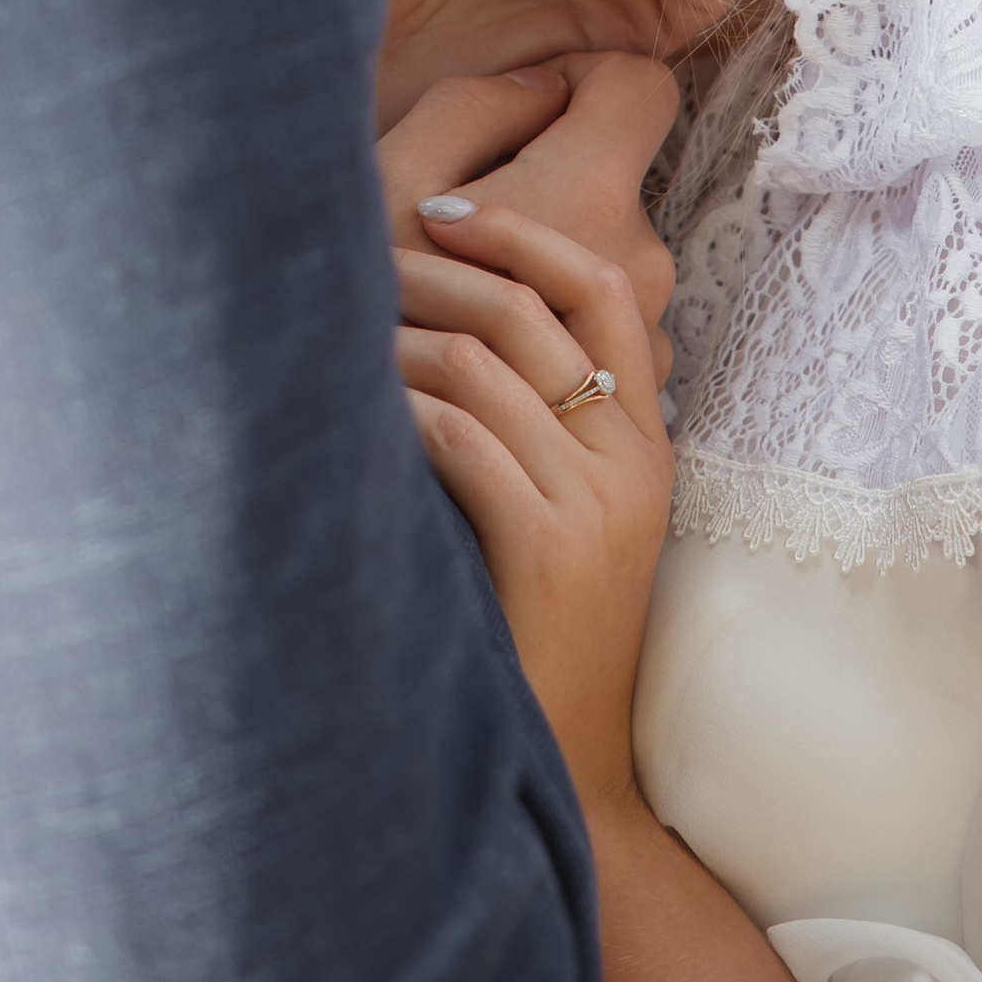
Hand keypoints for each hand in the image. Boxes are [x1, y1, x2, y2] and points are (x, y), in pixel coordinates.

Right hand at [375, 55, 678, 377]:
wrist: (365, 460)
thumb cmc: (365, 309)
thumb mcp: (395, 176)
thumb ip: (475, 108)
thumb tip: (543, 90)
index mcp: (590, 194)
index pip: (640, 90)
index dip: (586, 82)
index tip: (526, 117)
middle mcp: (641, 262)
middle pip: (618, 183)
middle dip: (551, 190)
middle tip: (462, 230)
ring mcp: (648, 342)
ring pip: (608, 262)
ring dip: (550, 269)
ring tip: (468, 307)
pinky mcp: (636, 407)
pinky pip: (606, 334)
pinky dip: (557, 332)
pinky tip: (492, 360)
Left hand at [394, 193, 671, 809]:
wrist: (574, 771)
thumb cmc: (543, 638)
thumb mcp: (571, 519)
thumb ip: (541, 430)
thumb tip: (449, 327)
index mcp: (646, 439)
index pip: (602, 288)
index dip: (522, 235)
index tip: (442, 209)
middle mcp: (632, 458)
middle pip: (531, 310)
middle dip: (435, 269)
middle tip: (361, 255)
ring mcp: (596, 502)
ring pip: (483, 363)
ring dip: (394, 333)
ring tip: (335, 333)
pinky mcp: (550, 548)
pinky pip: (461, 437)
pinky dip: (395, 406)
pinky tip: (349, 407)